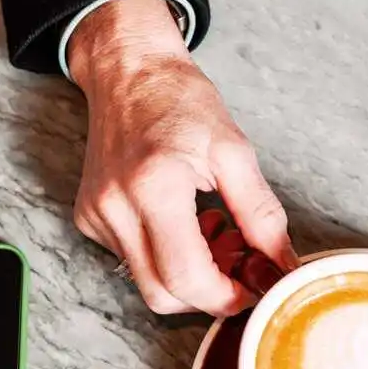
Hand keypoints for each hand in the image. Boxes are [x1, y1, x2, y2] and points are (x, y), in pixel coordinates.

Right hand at [67, 0, 298, 315]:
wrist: (129, 71)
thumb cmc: (178, 100)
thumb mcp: (234, 151)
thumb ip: (261, 214)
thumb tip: (279, 263)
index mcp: (155, 187)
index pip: (187, 278)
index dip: (226, 297)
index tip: (252, 289)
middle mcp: (116, 206)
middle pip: (161, 296)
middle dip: (206, 295)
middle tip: (236, 264)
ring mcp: (96, 214)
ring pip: (145, 282)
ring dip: (186, 274)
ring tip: (211, 230)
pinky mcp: (88, 217)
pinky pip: (130, 259)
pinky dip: (163, 255)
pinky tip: (181, 221)